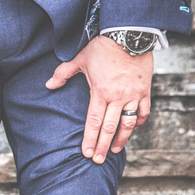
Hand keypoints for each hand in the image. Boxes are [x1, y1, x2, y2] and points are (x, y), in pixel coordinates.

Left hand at [46, 36, 152, 164]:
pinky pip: (143, 111)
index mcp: (100, 92)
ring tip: (115, 150)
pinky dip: (138, 122)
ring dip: (122, 139)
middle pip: (109, 128)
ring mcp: (133, 95)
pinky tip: (133, 129)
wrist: (130, 34)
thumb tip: (48, 84)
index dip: (89, 139)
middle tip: (98, 161)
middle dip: (103, 146)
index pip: (93, 122)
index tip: (86, 153)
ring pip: (128, 123)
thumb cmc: (103, 47)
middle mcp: (117, 97)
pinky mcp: (145, 90)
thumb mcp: (80, 59)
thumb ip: (63, 73)